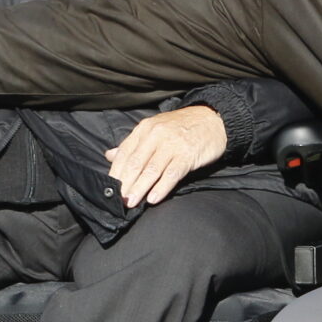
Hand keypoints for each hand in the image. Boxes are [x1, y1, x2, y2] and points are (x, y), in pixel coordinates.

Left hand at [105, 106, 225, 207]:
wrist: (212, 119)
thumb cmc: (181, 127)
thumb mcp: (154, 129)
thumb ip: (133, 144)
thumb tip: (110, 156)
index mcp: (144, 129)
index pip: (125, 153)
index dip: (116, 172)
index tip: (109, 189)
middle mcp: (156, 135)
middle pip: (136, 163)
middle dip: (125, 183)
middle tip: (119, 200)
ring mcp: (172, 145)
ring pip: (151, 170)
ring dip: (140, 188)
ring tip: (131, 202)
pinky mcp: (187, 155)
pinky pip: (172, 174)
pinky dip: (161, 187)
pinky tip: (153, 199)